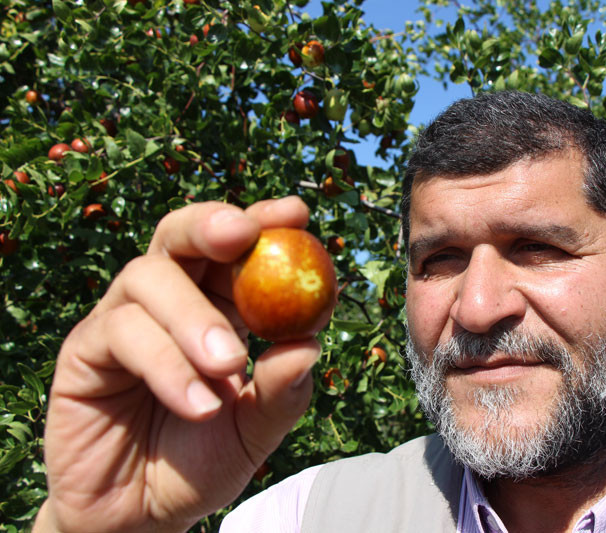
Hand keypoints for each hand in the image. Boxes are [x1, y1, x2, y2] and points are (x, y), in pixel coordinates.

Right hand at [34, 198, 320, 532]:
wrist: (141, 515)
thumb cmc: (202, 460)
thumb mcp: (256, 428)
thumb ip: (282, 390)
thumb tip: (309, 344)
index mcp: (216, 305)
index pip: (235, 249)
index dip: (262, 222)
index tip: (296, 213)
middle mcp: (167, 300)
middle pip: (179, 235)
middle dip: (211, 224)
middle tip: (243, 233)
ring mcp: (122, 320)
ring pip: (148, 278)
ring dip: (194, 317)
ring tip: (229, 367)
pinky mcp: (85, 351)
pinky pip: (120, 333)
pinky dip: (166, 364)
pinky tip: (197, 404)